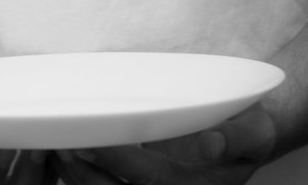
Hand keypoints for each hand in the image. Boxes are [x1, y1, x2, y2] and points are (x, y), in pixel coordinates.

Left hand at [55, 103, 276, 184]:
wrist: (256, 133)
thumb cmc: (255, 128)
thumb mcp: (256, 130)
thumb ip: (234, 138)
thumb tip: (207, 145)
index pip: (145, 178)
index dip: (115, 161)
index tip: (87, 138)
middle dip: (85, 175)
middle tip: (57, 146)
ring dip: (79, 177)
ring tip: (51, 149)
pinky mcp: (148, 182)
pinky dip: (87, 174)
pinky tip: (65, 154)